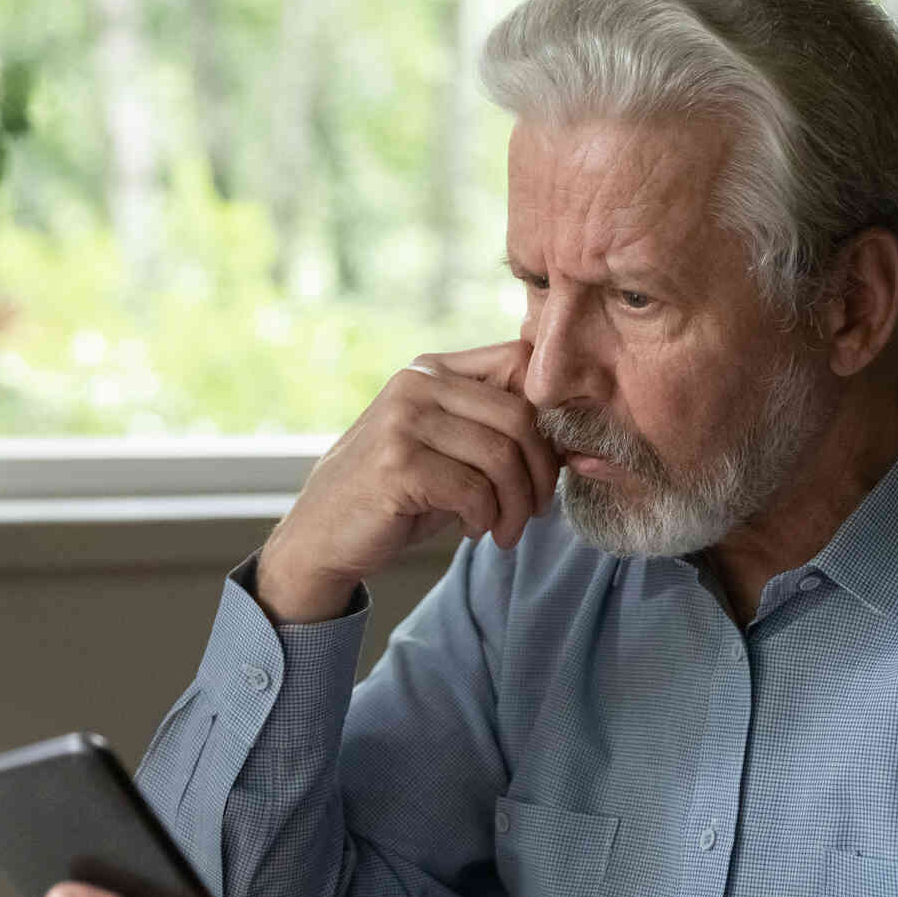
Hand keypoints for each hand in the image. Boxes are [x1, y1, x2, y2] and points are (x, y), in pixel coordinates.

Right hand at [258, 340, 556, 622]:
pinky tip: (474, 530)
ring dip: (516, 505)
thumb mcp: (448, 448)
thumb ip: (494, 428)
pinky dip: (485, 518)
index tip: (552, 461)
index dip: (550, 414)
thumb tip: (574, 439)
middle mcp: (417, 383)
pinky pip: (473, 491)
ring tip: (505, 529)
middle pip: (520, 414)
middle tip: (537, 510)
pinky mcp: (396, 464)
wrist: (323, 534)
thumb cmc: (399, 494)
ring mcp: (403, 421)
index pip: (521, 362)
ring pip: (500, 456)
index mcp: (434, 368)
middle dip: (541, 472)